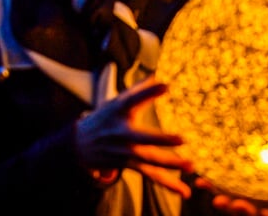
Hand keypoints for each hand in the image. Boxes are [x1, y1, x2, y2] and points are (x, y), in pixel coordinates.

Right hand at [75, 78, 193, 197]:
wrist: (76, 145)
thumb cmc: (104, 117)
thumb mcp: (116, 100)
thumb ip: (139, 89)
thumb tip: (158, 75)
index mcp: (119, 111)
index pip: (134, 99)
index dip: (148, 92)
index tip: (165, 85)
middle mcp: (122, 134)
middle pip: (143, 137)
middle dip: (161, 139)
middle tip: (182, 139)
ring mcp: (125, 152)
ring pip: (149, 160)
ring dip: (170, 164)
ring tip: (191, 166)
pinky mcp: (130, 165)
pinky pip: (151, 175)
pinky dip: (168, 184)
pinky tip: (185, 192)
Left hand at [199, 173, 267, 215]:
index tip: (267, 209)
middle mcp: (263, 209)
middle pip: (251, 214)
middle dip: (241, 211)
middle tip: (233, 204)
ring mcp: (247, 203)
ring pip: (234, 207)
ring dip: (224, 204)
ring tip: (214, 197)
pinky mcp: (233, 192)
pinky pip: (221, 191)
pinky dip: (210, 188)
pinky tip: (199, 182)